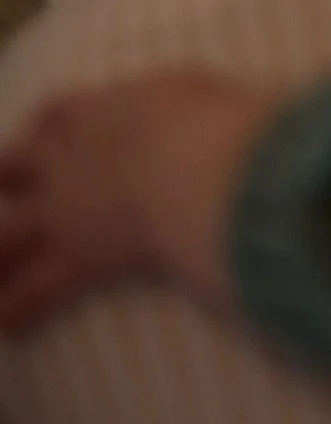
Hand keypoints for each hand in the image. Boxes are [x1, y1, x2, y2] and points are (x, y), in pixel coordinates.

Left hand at [0, 68, 278, 329]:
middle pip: (9, 167)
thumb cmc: (216, 124)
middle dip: (2, 178)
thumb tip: (189, 114)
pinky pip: (34, 291)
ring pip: (2, 236)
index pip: (57, 113)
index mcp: (99, 113)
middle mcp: (67, 161)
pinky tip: (6, 329)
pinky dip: (16, 310)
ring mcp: (64, 213)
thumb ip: (178, 105)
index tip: (44, 133)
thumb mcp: (197, 94)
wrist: (204, 172)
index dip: (48, 126)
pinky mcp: (78, 259)